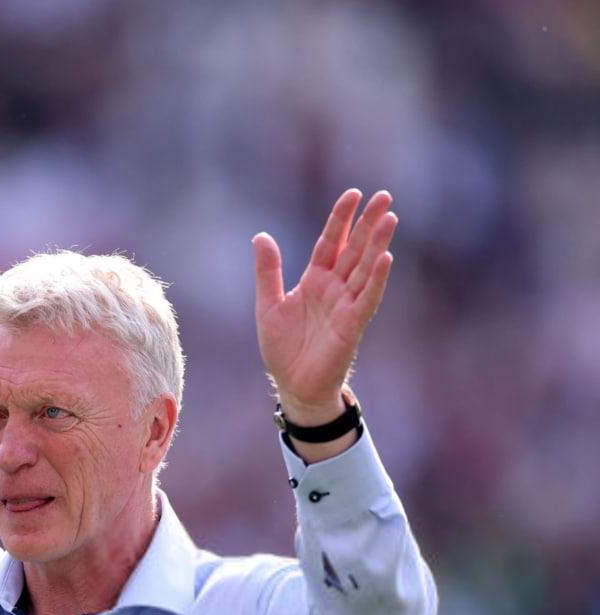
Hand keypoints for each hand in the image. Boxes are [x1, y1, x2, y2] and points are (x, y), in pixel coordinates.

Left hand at [252, 189, 396, 425]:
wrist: (293, 384)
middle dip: (368, 222)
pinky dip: (376, 279)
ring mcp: (345, 305)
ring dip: (378, 244)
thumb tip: (261, 236)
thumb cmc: (283, 347)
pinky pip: (367, 298)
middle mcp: (334, 288)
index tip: (354, 193)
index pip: (330, 242)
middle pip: (354, 248)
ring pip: (365, 268)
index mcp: (314, 280)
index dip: (341, 219)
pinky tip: (385, 258)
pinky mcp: (352, 325)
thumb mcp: (268, 304)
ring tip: (390, 218)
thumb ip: (268, 271)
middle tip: (385, 195)